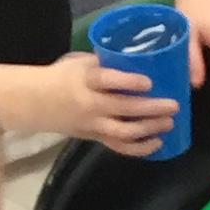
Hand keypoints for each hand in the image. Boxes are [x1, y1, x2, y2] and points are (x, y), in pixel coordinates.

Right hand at [41, 49, 176, 154]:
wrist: (36, 102)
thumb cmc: (63, 76)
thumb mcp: (80, 62)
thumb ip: (106, 63)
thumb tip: (138, 61)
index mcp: (85, 80)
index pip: (106, 80)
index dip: (127, 82)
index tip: (148, 82)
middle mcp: (90, 104)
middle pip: (124, 108)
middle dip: (152, 109)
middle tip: (174, 105)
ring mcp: (93, 124)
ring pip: (125, 132)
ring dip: (150, 129)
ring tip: (169, 122)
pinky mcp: (95, 138)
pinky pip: (119, 147)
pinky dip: (140, 148)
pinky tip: (157, 143)